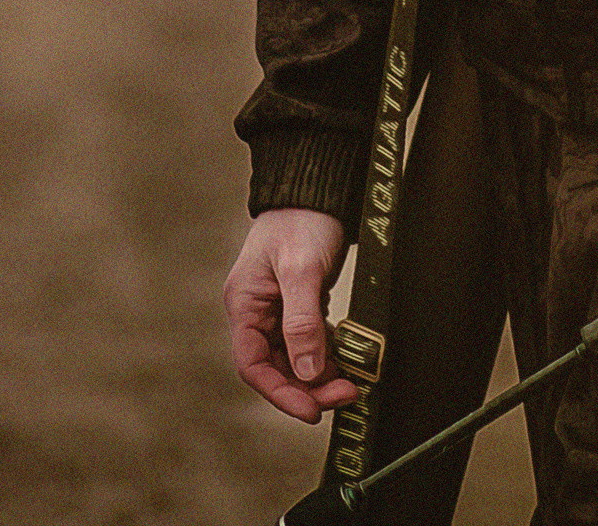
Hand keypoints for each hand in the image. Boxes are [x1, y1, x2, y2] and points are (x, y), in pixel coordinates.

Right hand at [224, 207, 358, 420]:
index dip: (281, 393)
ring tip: (352, 381)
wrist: (319, 186)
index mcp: (245, 304)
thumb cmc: (302, 218)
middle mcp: (258, 311)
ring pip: (296, 359)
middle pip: (277, 367)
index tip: (312, 411)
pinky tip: (348, 359)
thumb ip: (301, 321)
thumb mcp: (301, 268)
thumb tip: (307, 373)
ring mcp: (279, 308)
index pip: (253, 365)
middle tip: (346, 393)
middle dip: (308, 387)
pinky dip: (328, 355)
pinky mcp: (301, 304)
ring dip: (321, 375)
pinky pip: (311, 342)